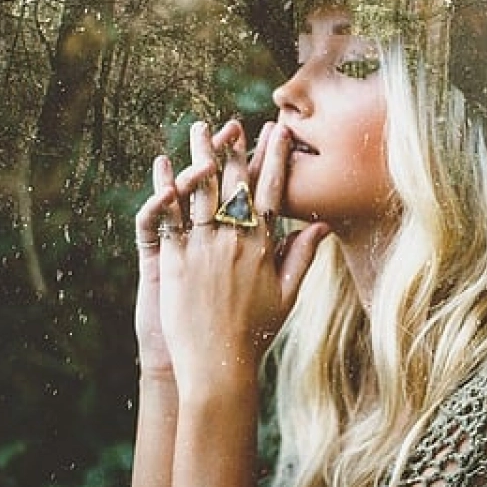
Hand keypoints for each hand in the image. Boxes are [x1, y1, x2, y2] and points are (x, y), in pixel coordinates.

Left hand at [155, 119, 328, 401]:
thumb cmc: (255, 333)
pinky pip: (169, 217)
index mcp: (261, 246)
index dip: (275, 158)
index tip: (279, 131)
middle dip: (233, 148)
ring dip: (200, 156)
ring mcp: (203, 248)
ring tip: (198, 129)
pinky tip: (163, 169)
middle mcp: (233, 241)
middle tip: (231, 122)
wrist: (218, 365)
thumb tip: (323, 226)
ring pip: (201, 192)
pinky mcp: (175, 260)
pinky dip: (166, 190)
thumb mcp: (286, 294)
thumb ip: (302, 256)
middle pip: (233, 183)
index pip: (271, 191)